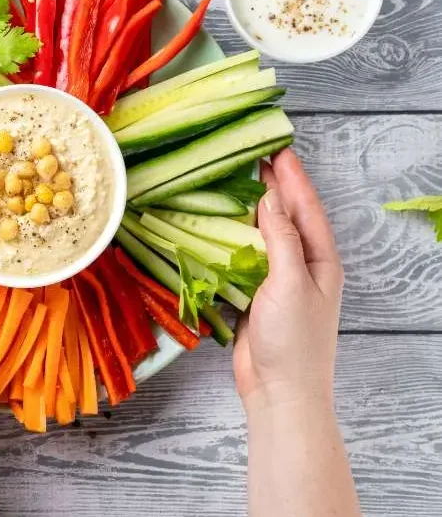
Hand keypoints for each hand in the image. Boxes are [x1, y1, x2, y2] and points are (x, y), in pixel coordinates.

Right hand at [233, 149, 344, 410]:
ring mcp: (280, 281)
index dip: (292, 177)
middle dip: (275, 187)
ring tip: (237, 184)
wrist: (280, 391)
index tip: (277, 149)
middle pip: (288, 217)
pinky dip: (234, 240)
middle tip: (257, 157)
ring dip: (252, 211)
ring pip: (266, 236)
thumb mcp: (290, 282)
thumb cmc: (294, 341)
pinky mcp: (257, 296)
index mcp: (320, 260)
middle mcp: (303, 266)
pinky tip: (221, 228)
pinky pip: (246, 258)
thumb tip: (270, 200)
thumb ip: (281, 239)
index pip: (306, 208)